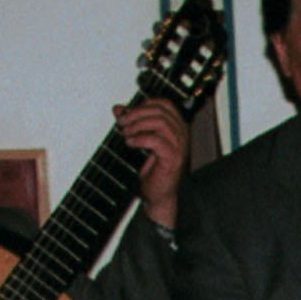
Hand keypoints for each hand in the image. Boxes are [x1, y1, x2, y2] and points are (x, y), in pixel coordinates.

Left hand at [117, 98, 190, 229]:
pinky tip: (131, 144)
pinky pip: (156, 140)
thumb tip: (118, 109)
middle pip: (160, 111)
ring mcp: (180, 146)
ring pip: (159, 122)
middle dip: (136, 114)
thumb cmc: (153, 171)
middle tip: (122, 123)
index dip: (145, 104)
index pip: (164, 104)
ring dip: (138, 126)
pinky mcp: (173, 158)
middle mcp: (181, 134)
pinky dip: (140, 139)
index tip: (129, 113)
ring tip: (126, 134)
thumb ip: (131, 123)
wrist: (158, 195)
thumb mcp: (140, 141)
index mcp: (177, 127)